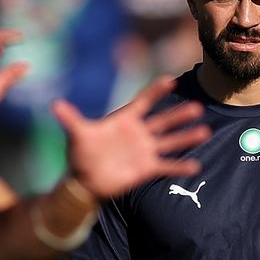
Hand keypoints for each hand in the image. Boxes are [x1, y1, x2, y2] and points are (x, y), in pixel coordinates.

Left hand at [53, 76, 209, 199]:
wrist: (84, 180)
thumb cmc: (82, 153)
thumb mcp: (78, 134)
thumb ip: (71, 119)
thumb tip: (55, 104)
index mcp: (125, 120)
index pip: (143, 102)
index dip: (155, 92)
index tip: (170, 80)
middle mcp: (139, 133)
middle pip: (163, 121)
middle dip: (179, 115)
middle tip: (197, 107)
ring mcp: (145, 151)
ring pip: (170, 142)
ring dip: (186, 137)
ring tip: (204, 131)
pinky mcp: (146, 169)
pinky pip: (166, 166)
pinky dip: (180, 166)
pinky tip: (195, 165)